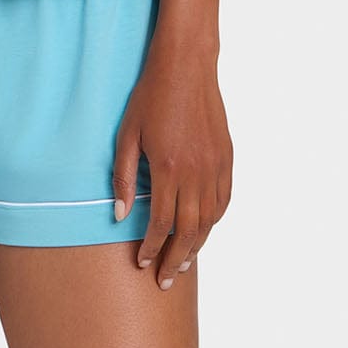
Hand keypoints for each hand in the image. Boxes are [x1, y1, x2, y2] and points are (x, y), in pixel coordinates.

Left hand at [110, 44, 232, 288]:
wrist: (186, 66)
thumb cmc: (150, 96)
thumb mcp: (127, 134)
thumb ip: (123, 177)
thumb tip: (121, 215)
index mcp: (168, 168)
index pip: (160, 223)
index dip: (151, 248)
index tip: (141, 263)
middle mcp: (196, 172)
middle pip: (188, 230)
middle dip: (175, 259)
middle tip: (165, 281)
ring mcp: (215, 166)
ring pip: (209, 220)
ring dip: (196, 245)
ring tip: (183, 263)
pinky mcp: (227, 158)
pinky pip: (224, 200)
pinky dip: (214, 221)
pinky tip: (203, 230)